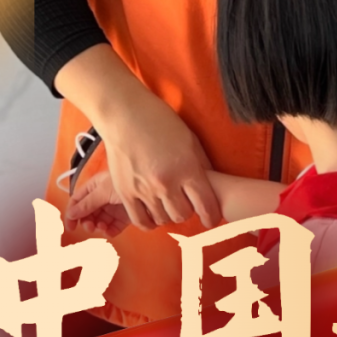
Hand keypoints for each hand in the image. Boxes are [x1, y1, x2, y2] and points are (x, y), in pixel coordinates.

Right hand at [54, 46, 221, 231]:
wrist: (124, 115)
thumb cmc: (159, 122)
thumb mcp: (190, 140)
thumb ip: (202, 165)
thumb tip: (211, 187)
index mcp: (187, 168)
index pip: (206, 205)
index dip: (211, 216)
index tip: (211, 219)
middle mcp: (166, 183)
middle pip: (184, 215)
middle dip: (188, 211)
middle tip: (185, 202)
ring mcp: (144, 189)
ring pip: (163, 219)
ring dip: (168, 214)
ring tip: (167, 203)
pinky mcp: (126, 192)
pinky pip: (140, 220)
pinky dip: (149, 222)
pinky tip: (153, 214)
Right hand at [65, 171, 130, 237]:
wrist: (151, 188)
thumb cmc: (126, 182)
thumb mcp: (103, 191)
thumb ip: (87, 203)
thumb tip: (71, 214)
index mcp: (94, 187)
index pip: (77, 200)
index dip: (71, 213)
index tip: (70, 226)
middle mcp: (102, 197)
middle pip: (87, 213)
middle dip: (86, 221)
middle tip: (90, 226)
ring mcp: (113, 207)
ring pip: (99, 221)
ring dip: (97, 226)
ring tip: (101, 227)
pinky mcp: (124, 217)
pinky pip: (113, 227)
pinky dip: (109, 231)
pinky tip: (109, 231)